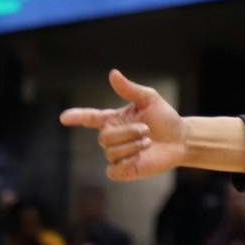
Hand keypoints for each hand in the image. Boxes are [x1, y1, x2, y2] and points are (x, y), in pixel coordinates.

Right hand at [60, 69, 188, 180]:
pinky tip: (139, 158)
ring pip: (111, 153)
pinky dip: (126, 163)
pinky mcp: (123, 170)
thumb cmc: (164, 117)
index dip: (76, 117)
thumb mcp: (149, 99)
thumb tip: (112, 73)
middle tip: (147, 130)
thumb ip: (129, 89)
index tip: (63, 117)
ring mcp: (116, 155)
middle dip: (127, 133)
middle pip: (104, 138)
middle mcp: (112, 137)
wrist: (180, 140)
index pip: (89, 118)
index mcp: (113, 119)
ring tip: (148, 142)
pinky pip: (113, 170)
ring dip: (132, 146)